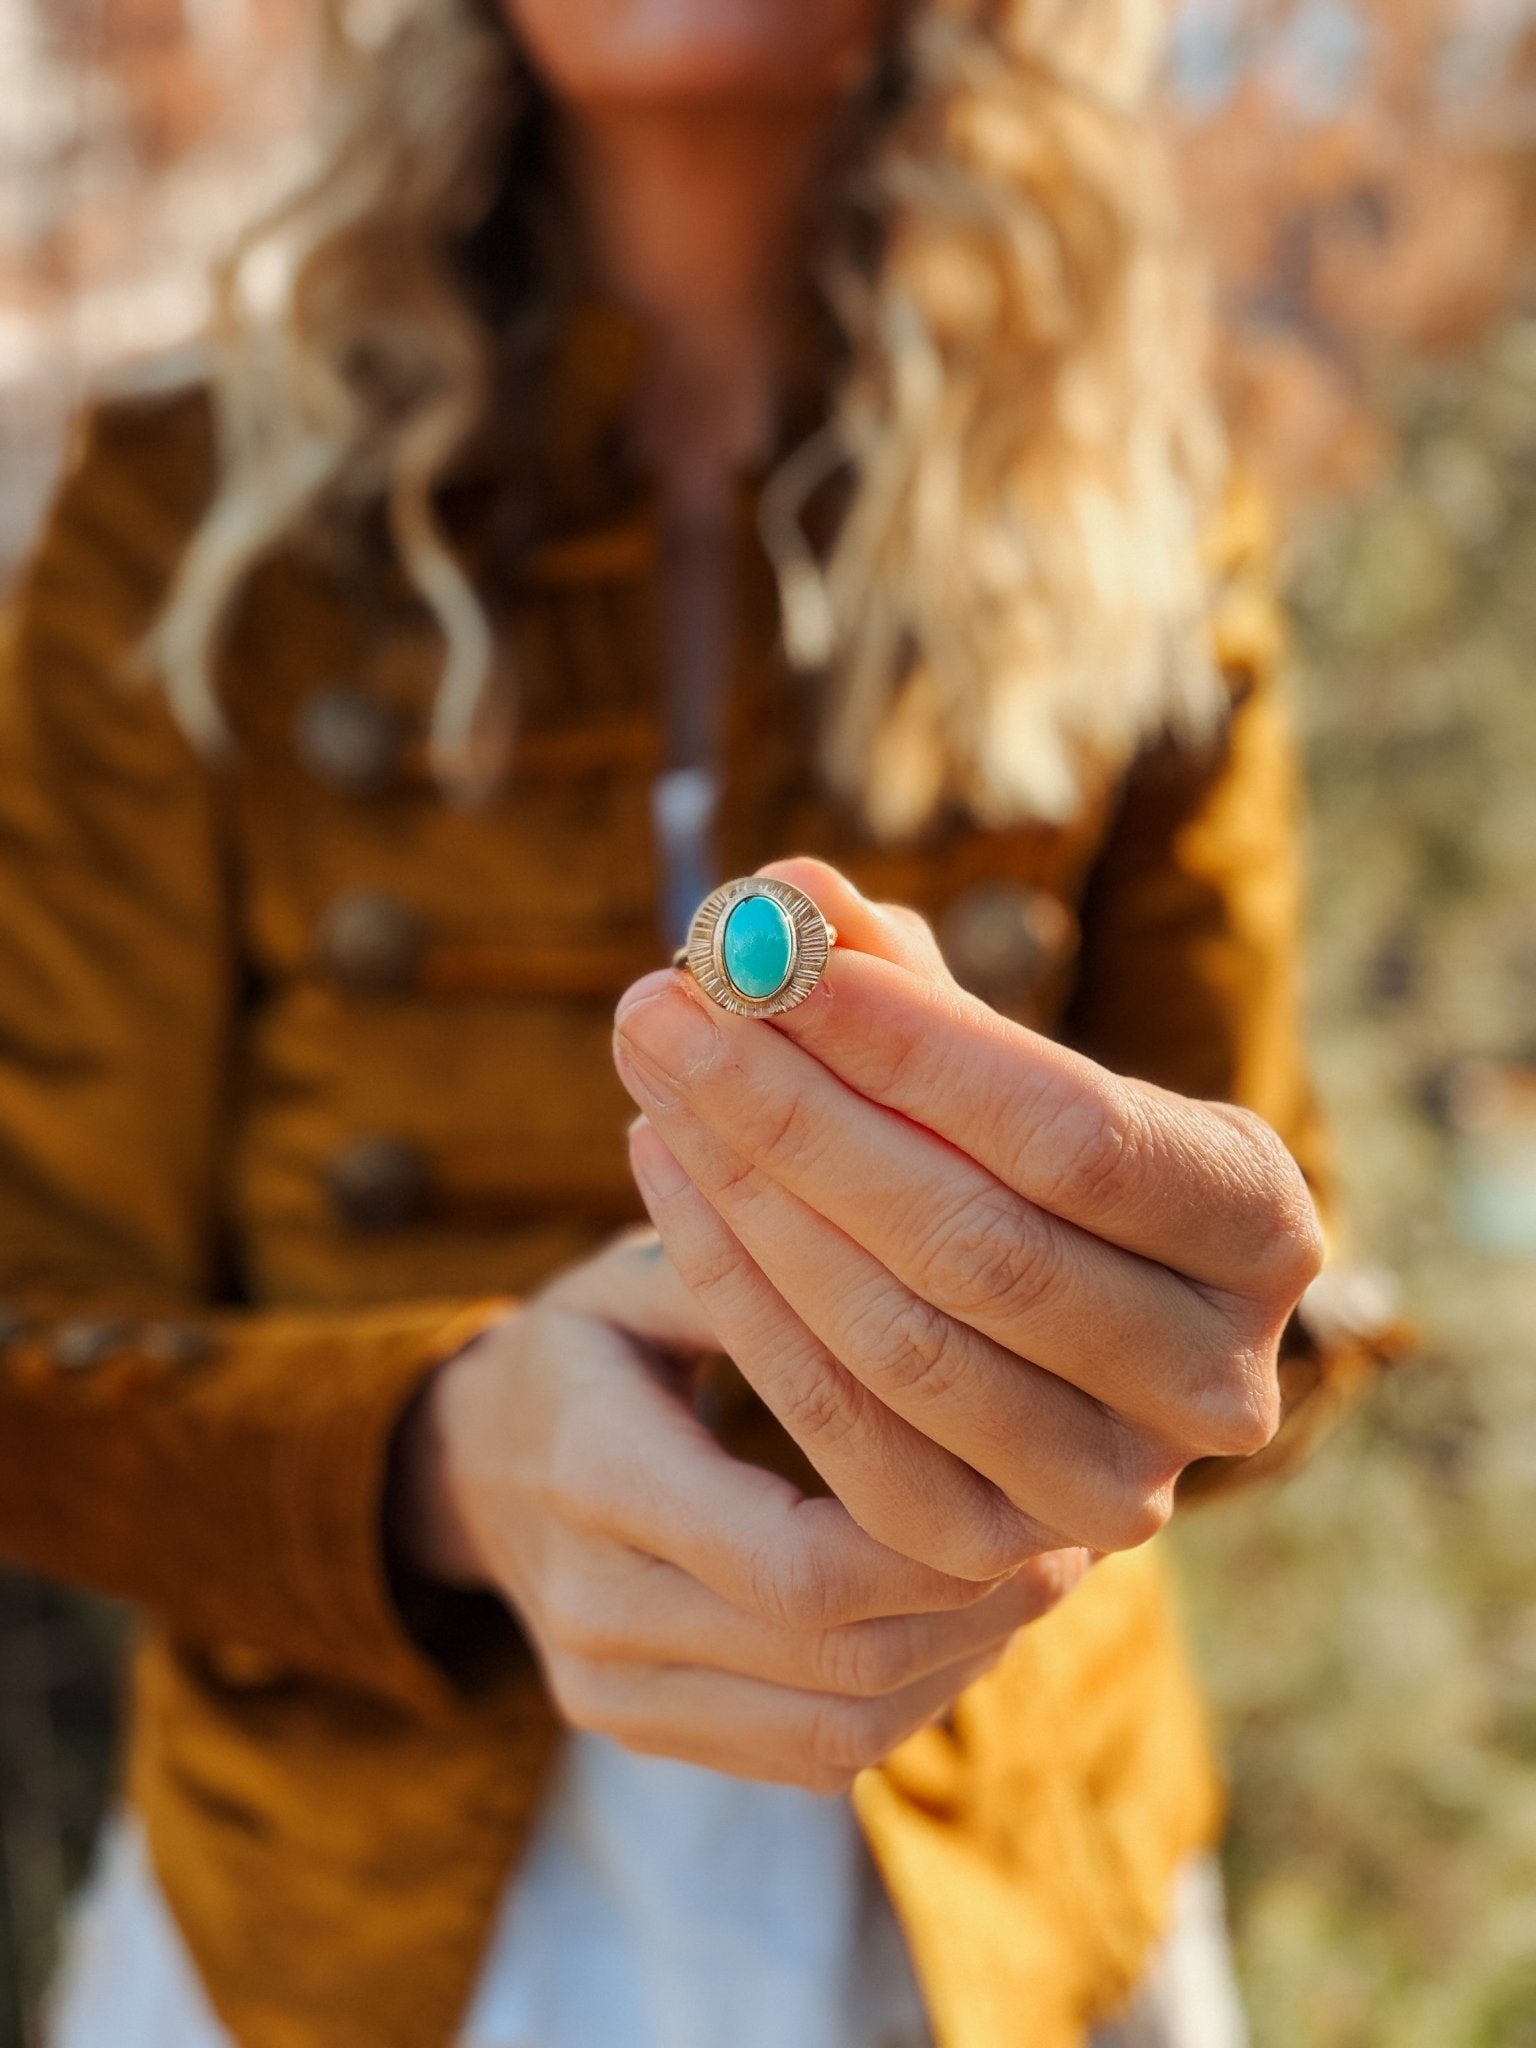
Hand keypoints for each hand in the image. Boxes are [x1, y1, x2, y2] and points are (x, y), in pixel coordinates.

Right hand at [397, 1229, 1087, 1789]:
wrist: (471, 1463)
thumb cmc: (584, 1344)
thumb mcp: (633, 1278)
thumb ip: (737, 1272)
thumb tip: (891, 1252)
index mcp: (594, 1475)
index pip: (796, 1562)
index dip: (934, 1544)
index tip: (1026, 1484)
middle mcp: (593, 1608)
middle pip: (834, 1655)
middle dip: (974, 1608)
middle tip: (1070, 1536)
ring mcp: (611, 1689)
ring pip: (836, 1726)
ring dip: (957, 1664)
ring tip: (1033, 1579)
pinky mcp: (640, 1730)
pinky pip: (805, 1753)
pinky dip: (903, 1700)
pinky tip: (958, 1626)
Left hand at [613, 858, 1324, 1583]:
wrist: (1028, 1329)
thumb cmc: (1009, 1150)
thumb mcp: (983, 1057)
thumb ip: (899, 976)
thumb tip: (785, 893)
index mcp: (1260, 1220)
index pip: (1074, 1131)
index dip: (914, 1046)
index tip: (771, 956)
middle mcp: (1221, 1375)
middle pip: (978, 1244)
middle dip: (796, 1114)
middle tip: (660, 1009)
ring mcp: (1117, 1489)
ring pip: (902, 1344)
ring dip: (751, 1199)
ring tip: (650, 1081)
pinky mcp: (1001, 1557)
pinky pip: (844, 1436)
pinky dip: (740, 1302)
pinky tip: (667, 1178)